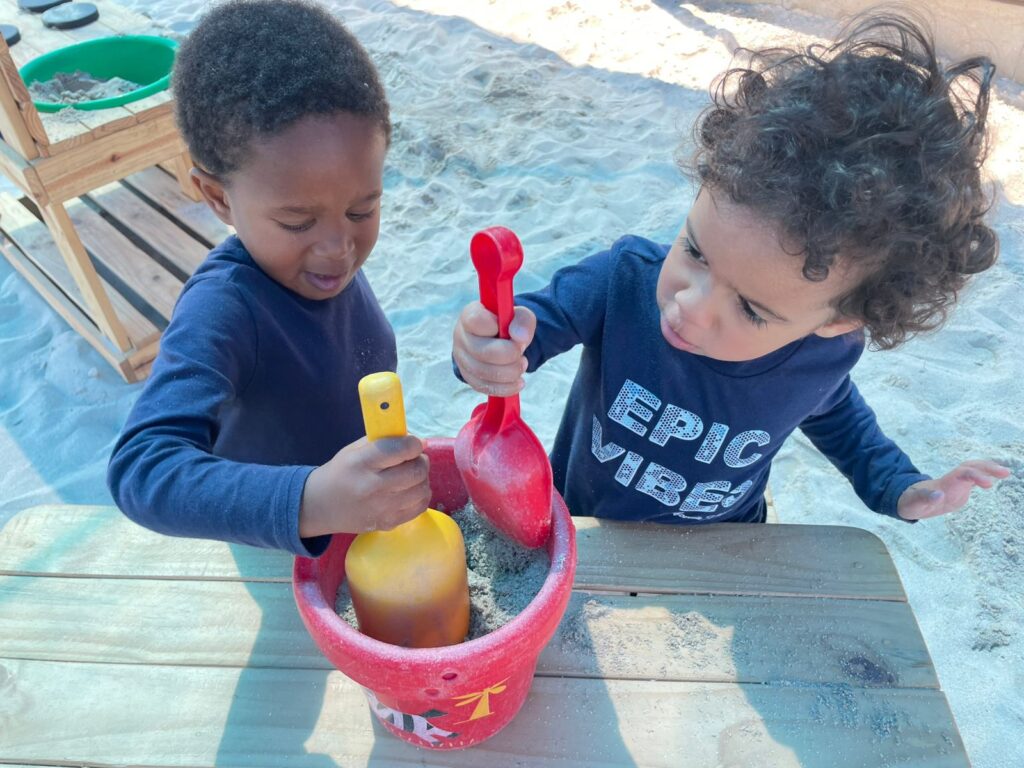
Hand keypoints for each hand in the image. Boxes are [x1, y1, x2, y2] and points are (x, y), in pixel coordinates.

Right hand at [299, 435, 430, 536]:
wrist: (320, 506)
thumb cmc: (341, 472)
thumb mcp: (355, 450)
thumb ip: (385, 441)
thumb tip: (418, 442)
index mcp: (362, 463)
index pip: (400, 450)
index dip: (414, 444)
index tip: (413, 444)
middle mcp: (373, 487)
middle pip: (416, 471)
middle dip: (421, 461)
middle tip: (413, 459)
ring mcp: (382, 508)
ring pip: (422, 490)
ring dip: (422, 479)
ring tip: (411, 475)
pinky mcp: (388, 523)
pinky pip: (420, 507)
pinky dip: (421, 495)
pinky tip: (410, 490)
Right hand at [452, 300, 536, 395]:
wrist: (498, 339)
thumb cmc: (506, 324)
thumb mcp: (518, 316)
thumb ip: (522, 321)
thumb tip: (520, 338)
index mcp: (470, 316)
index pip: (475, 321)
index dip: (494, 327)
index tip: (508, 330)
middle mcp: (461, 337)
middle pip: (482, 352)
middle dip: (509, 355)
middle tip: (521, 353)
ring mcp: (462, 359)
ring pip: (484, 373)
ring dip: (510, 372)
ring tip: (522, 365)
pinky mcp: (469, 377)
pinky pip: (485, 387)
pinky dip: (505, 387)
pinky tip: (517, 382)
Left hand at [897, 460, 1010, 519]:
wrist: (910, 501)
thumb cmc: (910, 501)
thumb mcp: (913, 502)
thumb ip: (924, 498)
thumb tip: (938, 495)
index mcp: (944, 482)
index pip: (963, 474)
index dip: (976, 476)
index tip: (988, 484)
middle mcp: (952, 480)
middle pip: (971, 467)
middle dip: (987, 467)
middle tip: (1004, 472)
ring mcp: (956, 484)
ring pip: (974, 471)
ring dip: (988, 470)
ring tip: (1005, 472)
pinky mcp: (959, 489)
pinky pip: (974, 480)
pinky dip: (985, 477)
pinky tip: (996, 479)